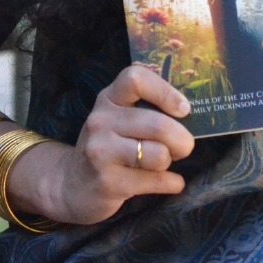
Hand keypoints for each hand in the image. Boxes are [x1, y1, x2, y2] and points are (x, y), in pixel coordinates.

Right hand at [19, 64, 196, 225]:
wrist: (71, 184)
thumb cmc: (108, 146)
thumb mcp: (118, 120)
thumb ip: (147, 111)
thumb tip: (192, 114)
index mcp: (108, 99)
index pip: (136, 78)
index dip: (165, 92)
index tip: (183, 109)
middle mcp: (100, 121)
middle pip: (158, 124)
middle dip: (182, 139)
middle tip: (183, 147)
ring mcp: (101, 152)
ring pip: (158, 155)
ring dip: (170, 161)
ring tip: (164, 162)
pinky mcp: (107, 182)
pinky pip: (156, 181)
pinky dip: (172, 183)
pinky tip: (170, 182)